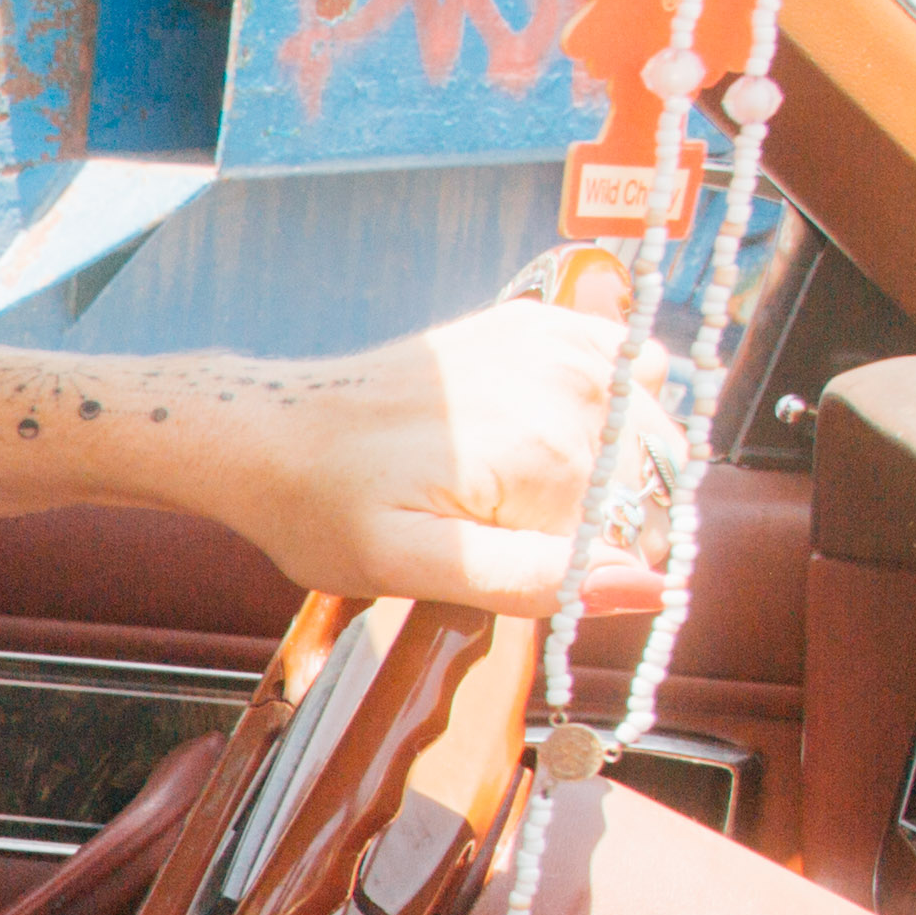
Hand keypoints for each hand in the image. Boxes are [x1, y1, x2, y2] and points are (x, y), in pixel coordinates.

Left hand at [214, 291, 680, 619]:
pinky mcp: (535, 328)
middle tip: (502, 531)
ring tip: (513, 487)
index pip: (636, 538)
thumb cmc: (325, 509)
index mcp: (547, 453)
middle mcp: (567, 387)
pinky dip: (607, 400)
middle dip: (597, 519)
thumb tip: (647, 586)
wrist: (268, 431)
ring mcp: (554, 346)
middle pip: (646, 483)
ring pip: (643, 430)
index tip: (520, 573)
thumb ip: (532, 578)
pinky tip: (545, 430)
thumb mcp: (415, 569)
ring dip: (605, 466)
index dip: (587, 573)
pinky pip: (623, 366)